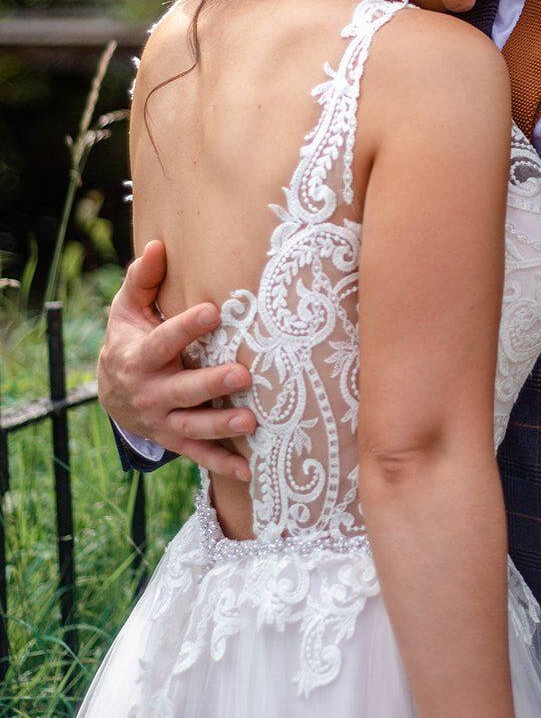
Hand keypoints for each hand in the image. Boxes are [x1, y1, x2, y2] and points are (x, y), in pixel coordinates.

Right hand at [97, 239, 255, 480]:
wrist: (111, 394)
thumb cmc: (130, 339)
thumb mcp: (127, 310)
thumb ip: (143, 280)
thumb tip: (159, 245)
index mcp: (139, 356)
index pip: (163, 341)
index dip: (186, 327)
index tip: (213, 311)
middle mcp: (150, 392)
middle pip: (182, 389)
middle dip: (211, 382)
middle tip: (243, 373)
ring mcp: (162, 420)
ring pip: (192, 425)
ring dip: (221, 426)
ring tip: (251, 421)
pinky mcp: (174, 439)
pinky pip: (198, 455)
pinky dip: (223, 465)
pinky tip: (250, 471)